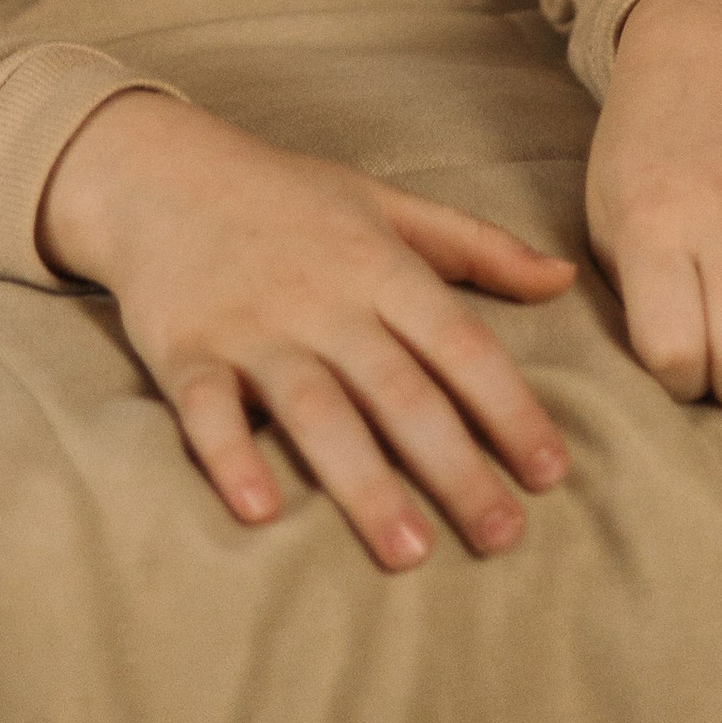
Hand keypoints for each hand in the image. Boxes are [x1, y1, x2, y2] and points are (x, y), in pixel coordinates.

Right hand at [40, 91, 575, 570]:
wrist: (157, 169)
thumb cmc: (285, 196)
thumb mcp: (384, 202)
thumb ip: (477, 246)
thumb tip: (564, 278)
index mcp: (377, 264)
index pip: (458, 342)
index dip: (509, 407)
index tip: (551, 475)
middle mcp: (321, 297)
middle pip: (397, 390)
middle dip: (453, 467)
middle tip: (502, 538)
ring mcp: (251, 325)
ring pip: (316, 410)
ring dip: (364, 482)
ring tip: (409, 553)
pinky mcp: (184, 347)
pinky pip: (207, 408)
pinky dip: (231, 456)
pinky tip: (260, 511)